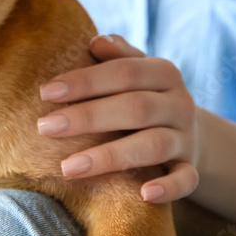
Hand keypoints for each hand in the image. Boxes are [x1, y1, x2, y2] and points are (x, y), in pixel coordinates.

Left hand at [36, 34, 199, 203]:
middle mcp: (179, 103)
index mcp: (163, 72)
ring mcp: (186, 137)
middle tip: (45, 127)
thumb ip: (116, 55)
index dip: (85, 81)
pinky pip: (186, 180)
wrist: (187, 131)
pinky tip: (143, 194)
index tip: (46, 92)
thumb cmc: (143, 95)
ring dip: (110, 156)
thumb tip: (95, 41)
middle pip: (135, 108)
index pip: (123, 72)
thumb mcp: (136, 70)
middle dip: (87, 117)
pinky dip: (168, 188)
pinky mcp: (190, 167)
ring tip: (68, 167)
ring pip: (153, 145)